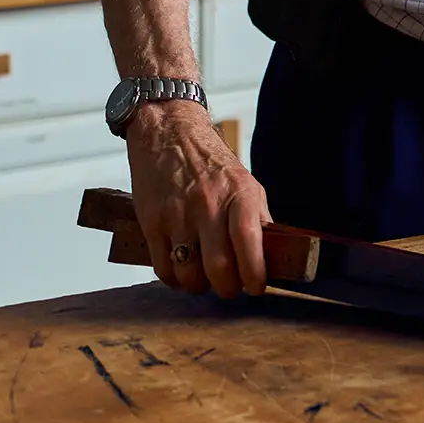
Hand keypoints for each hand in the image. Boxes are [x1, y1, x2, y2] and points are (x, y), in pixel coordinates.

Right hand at [125, 100, 271, 298]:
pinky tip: (182, 270)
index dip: (254, 273)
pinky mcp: (151, 223)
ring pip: (189, 273)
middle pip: (219, 267)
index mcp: (239, 194)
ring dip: (200, 286)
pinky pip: (162, 268)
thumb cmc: (209, 162)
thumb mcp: (245, 182)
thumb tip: (273, 256)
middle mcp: (208, 204)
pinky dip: (175, 279)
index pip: (249, 241)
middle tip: (231, 288)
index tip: (257, 288)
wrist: (168, 134)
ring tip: (205, 279)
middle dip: (228, 288)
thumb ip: (258, 218)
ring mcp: (177, 215)